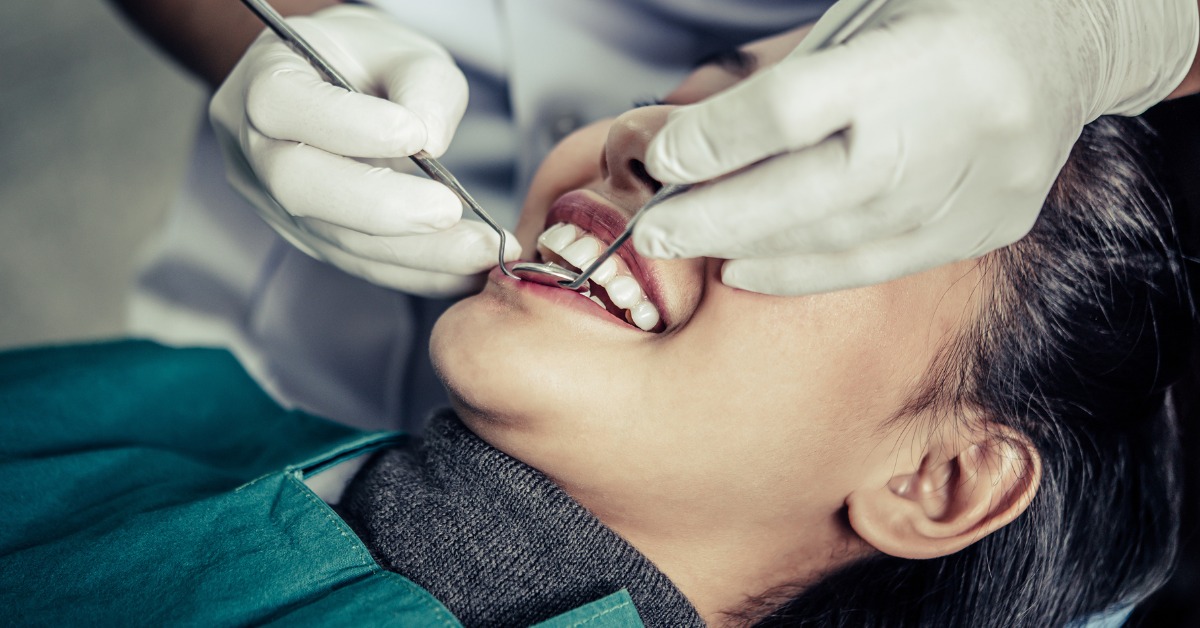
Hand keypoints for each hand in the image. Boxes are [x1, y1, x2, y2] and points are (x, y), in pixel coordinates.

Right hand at [210, 5, 518, 296]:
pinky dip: (416, 271)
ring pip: (332, 237)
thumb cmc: (368, 62)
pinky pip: (359, 262)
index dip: (345, 125)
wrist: (342, 90)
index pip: (280, 103)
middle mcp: (253, 146)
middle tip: (450, 212)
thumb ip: (423, 85)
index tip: (415, 136)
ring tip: (479, 252)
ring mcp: (274, 201)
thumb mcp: (403, 50)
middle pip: (297, 185)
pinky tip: (465, 272)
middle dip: (381, 206)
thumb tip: (432, 142)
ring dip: (413, 252)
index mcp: (262, 80)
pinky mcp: (310, 238)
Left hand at [636, 0, 1198, 295]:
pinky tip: (751, 270)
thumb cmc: (953, 11)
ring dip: (754, 249)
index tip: (664, 159)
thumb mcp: (868, 15)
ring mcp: (980, 183)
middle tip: (654, 230)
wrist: (1074, 34)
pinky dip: (806, 272)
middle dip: (718, 216)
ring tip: (694, 248)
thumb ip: (792, 80)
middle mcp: (957, 124)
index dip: (717, 140)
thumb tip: (696, 143)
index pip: (795, 107)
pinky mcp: (990, 223)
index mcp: (926, 51)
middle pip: (810, 191)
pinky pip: (882, 263)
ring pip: (842, 237)